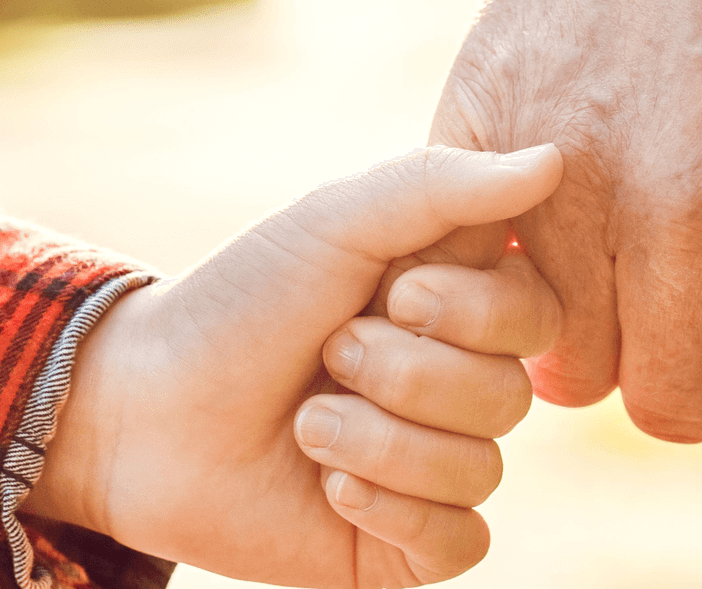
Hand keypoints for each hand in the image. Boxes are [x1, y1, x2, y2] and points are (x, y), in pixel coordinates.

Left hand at [20, 146, 564, 587]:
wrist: (147, 413)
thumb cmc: (239, 306)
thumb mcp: (335, 223)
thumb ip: (442, 186)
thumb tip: (554, 158)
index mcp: (455, 307)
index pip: (537, 312)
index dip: (474, 311)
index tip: (393, 292)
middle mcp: (458, 386)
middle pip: (512, 395)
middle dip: (406, 374)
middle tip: (328, 356)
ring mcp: (436, 468)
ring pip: (481, 468)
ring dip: (377, 440)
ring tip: (307, 425)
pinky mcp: (408, 544)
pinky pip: (460, 541)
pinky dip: (389, 509)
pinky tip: (328, 487)